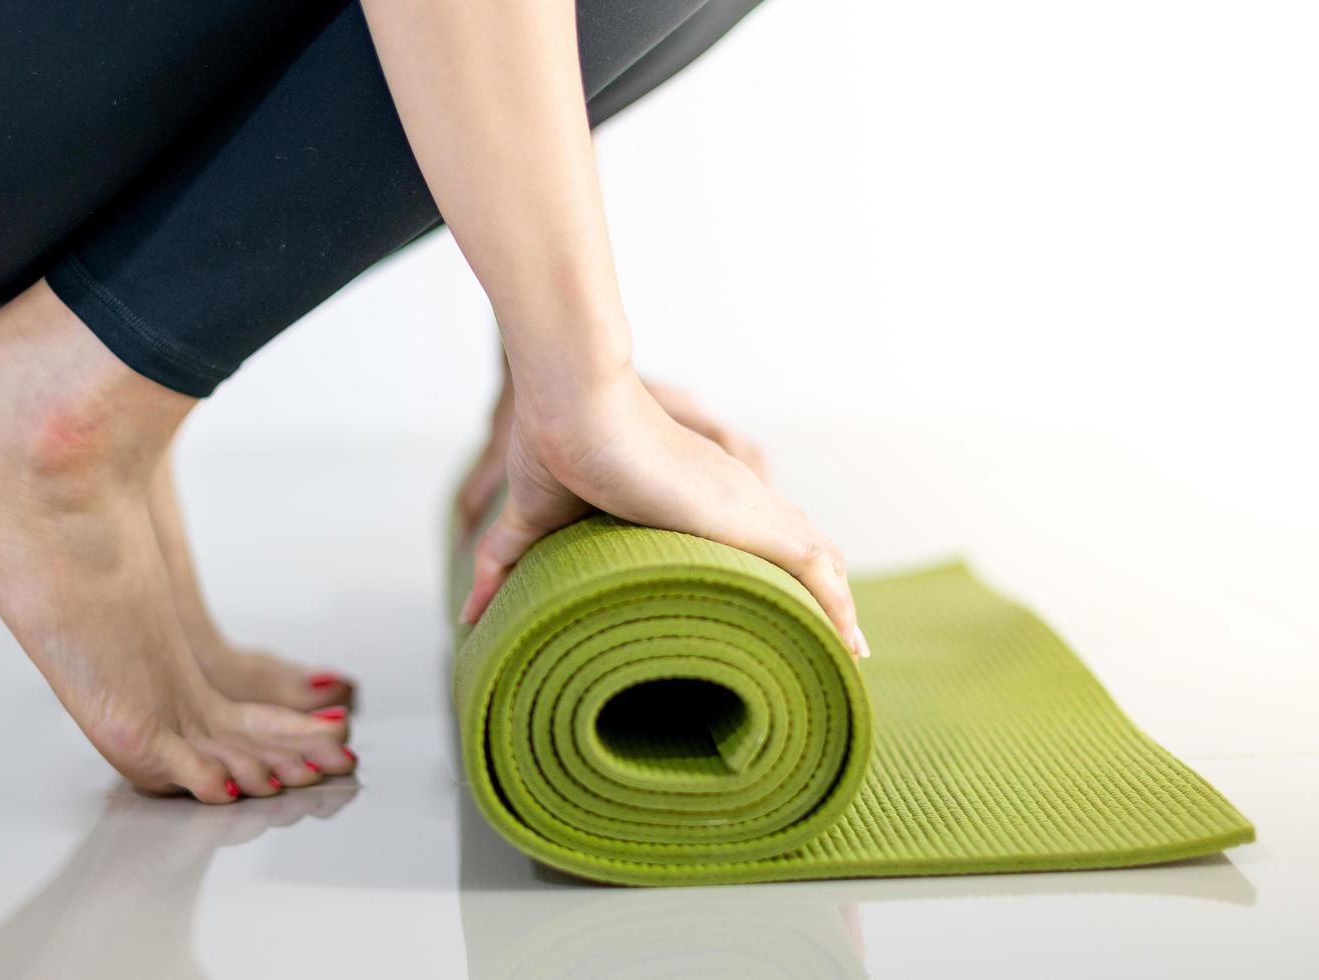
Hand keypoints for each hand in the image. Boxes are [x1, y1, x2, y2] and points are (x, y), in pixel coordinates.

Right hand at [459, 371, 867, 659]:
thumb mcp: (533, 521)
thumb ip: (507, 564)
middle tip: (826, 651)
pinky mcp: (751, 520)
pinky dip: (837, 604)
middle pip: (794, 553)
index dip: (765, 579)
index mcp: (689, 502)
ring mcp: (745, 508)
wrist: (573, 404)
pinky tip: (850, 643)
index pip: (744, 542)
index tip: (773, 619)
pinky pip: (817, 566)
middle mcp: (728, 501)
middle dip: (814, 602)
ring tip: (849, 657)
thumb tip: (468, 613)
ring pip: (816, 562)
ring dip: (836, 609)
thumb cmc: (553, 444)